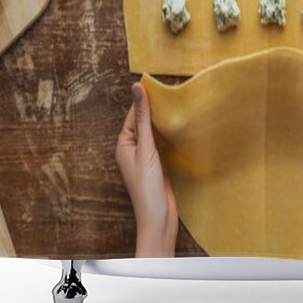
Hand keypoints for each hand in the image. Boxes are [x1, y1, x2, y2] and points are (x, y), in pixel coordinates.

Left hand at [115, 82, 178, 257]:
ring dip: (163, 122)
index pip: (133, 115)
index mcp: (123, 145)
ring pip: (154, 132)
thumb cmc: (147, 187)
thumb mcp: (146, 148)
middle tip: (172, 93)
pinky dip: (169, 134)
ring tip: (178, 106)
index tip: (159, 84)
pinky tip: (180, 128)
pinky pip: (162, 143)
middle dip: (155, 109)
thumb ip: (143, 118)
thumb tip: (136, 88)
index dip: (145, 100)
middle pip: (143, 122)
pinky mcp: (158, 164)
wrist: (159, 218)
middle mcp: (132, 150)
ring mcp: (145, 158)